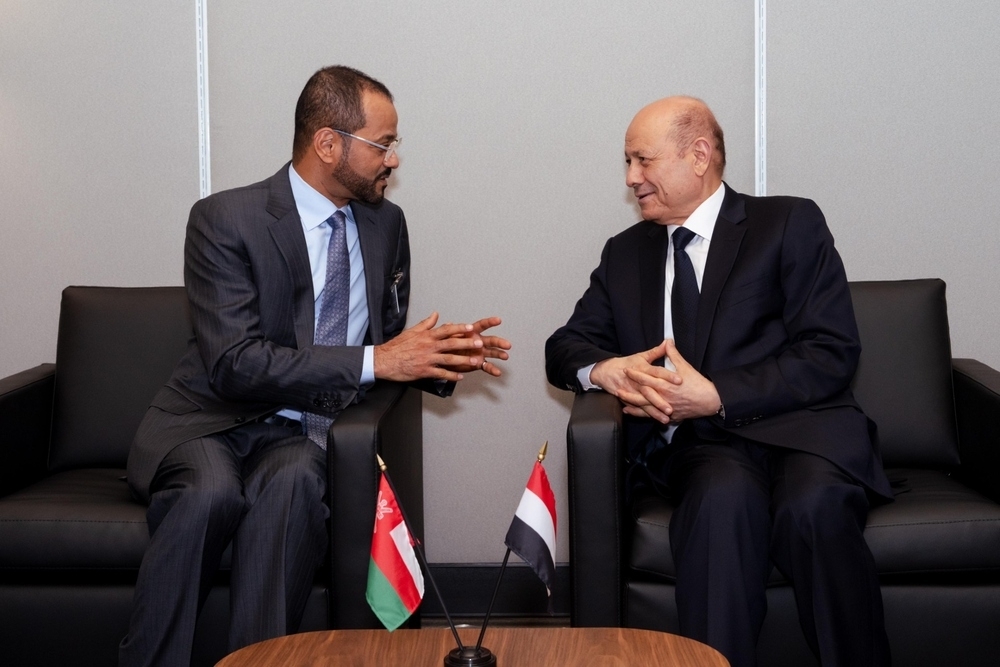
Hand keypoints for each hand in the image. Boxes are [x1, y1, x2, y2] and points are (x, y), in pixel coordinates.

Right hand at [374, 312, 494, 381]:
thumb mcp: (412, 331)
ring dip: (464, 360)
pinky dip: (451, 375)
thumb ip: (426, 323)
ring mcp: (427, 359)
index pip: (446, 330)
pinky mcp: (424, 371)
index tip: (471, 327)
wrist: (384, 360)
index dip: (459, 328)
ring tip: (476, 361)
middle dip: (467, 343)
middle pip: (451, 343)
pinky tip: (460, 377)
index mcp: (426, 336)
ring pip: (449, 359)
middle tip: (479, 343)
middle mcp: (428, 346)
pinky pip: (441, 373)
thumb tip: (436, 314)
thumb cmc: (397, 346)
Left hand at [441, 316, 510, 376]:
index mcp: (471, 333)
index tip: (498, 320)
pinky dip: (492, 369)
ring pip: (492, 352)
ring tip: (505, 356)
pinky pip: (487, 366)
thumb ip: (448, 330)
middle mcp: (478, 342)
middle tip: (507, 344)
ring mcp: (480, 353)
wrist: (444, 359)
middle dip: (499, 342)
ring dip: (499, 354)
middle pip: (491, 340)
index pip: (482, 326)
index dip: (490, 322)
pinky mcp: (478, 363)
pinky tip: (498, 372)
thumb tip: (448, 324)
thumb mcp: (445, 336)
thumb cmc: (446, 345)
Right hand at [590, 341, 677, 421]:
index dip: (668, 376)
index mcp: (643, 369)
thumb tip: (669, 342)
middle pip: (651, 391)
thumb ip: (657, 351)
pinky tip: (655, 419)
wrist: (606, 371)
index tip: (680, 380)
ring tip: (666, 418)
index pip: (657, 372)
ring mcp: (632, 392)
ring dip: (655, 411)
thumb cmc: (626, 363)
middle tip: (671, 408)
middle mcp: (637, 382)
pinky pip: (638, 409)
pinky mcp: (628, 399)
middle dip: (661, 400)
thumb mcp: (641, 356)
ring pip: (645, 403)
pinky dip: (646, 415)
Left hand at [622, 339, 720, 423]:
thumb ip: (673, 354)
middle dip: (629, 390)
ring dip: (632, 403)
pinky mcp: (669, 415)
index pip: (646, 378)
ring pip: (644, 406)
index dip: (635, 374)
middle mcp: (663, 397)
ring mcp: (665, 407)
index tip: (626, 370)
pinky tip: (631, 411)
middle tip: (617, 387)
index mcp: (666, 384)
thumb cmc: (698, 384)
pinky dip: (640, 413)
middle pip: (642, 394)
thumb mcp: (685, 367)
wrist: (710, 401)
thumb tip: (668, 341)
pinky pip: (651, 415)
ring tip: (621, 399)